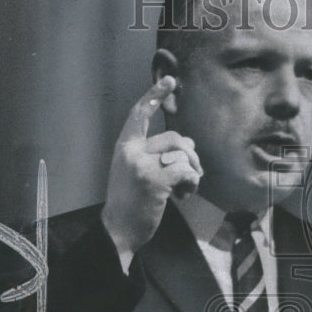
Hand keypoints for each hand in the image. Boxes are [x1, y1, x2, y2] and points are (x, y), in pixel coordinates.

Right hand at [101, 76, 201, 258]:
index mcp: (124, 146)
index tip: (169, 81)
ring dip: (192, 173)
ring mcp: (143, 165)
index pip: (139, 113)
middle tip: (193, 173)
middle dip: (191, 154)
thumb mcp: (136, 171)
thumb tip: (188, 143)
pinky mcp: (155, 180)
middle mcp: (132, 151)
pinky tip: (184, 196)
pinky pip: (187, 171)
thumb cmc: (130, 203)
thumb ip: (157, 154)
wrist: (118, 230)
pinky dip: (192, 184)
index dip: (154, 96)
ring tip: (185, 189)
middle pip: (175, 138)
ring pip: (183, 155)